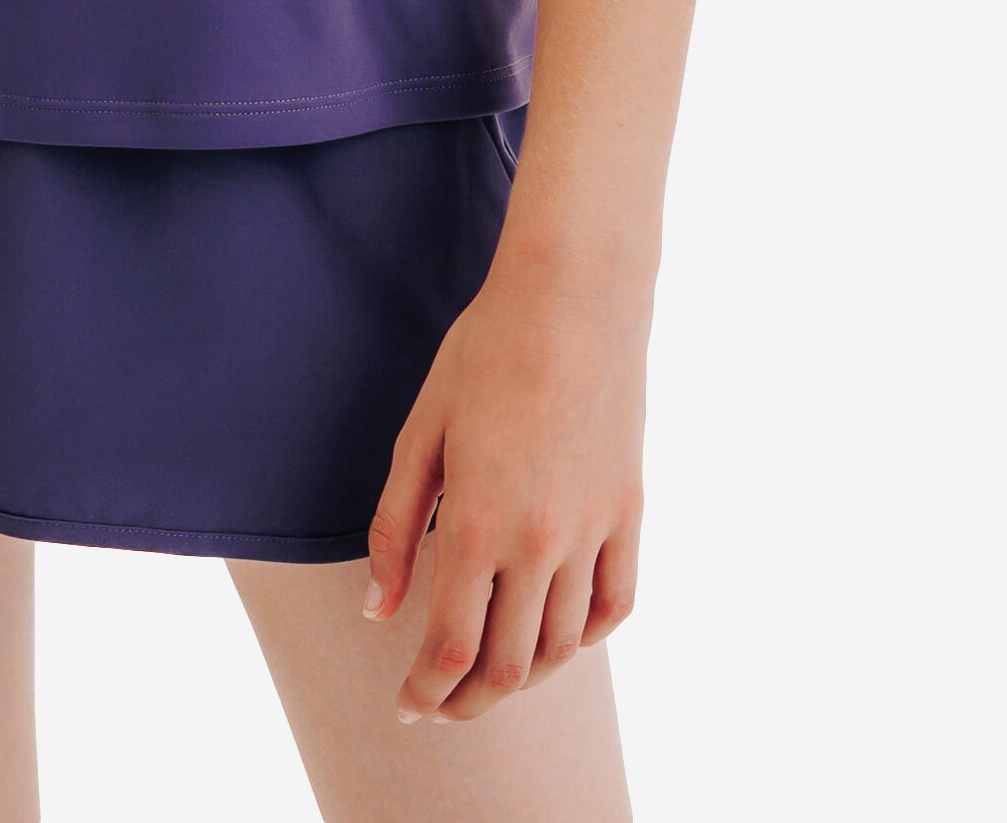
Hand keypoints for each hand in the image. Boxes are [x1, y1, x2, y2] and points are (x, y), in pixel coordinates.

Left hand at [358, 256, 648, 722]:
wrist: (574, 298)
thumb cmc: (486, 352)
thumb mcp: (421, 431)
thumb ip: (396, 527)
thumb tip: (378, 610)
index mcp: (479, 524)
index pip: (451, 647)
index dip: (426, 690)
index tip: (407, 707)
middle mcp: (540, 543)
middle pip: (508, 666)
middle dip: (468, 701)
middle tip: (441, 705)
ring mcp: (592, 532)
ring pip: (563, 647)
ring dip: (524, 679)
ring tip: (491, 680)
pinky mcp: (628, 513)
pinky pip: (614, 605)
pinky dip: (585, 637)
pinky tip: (558, 637)